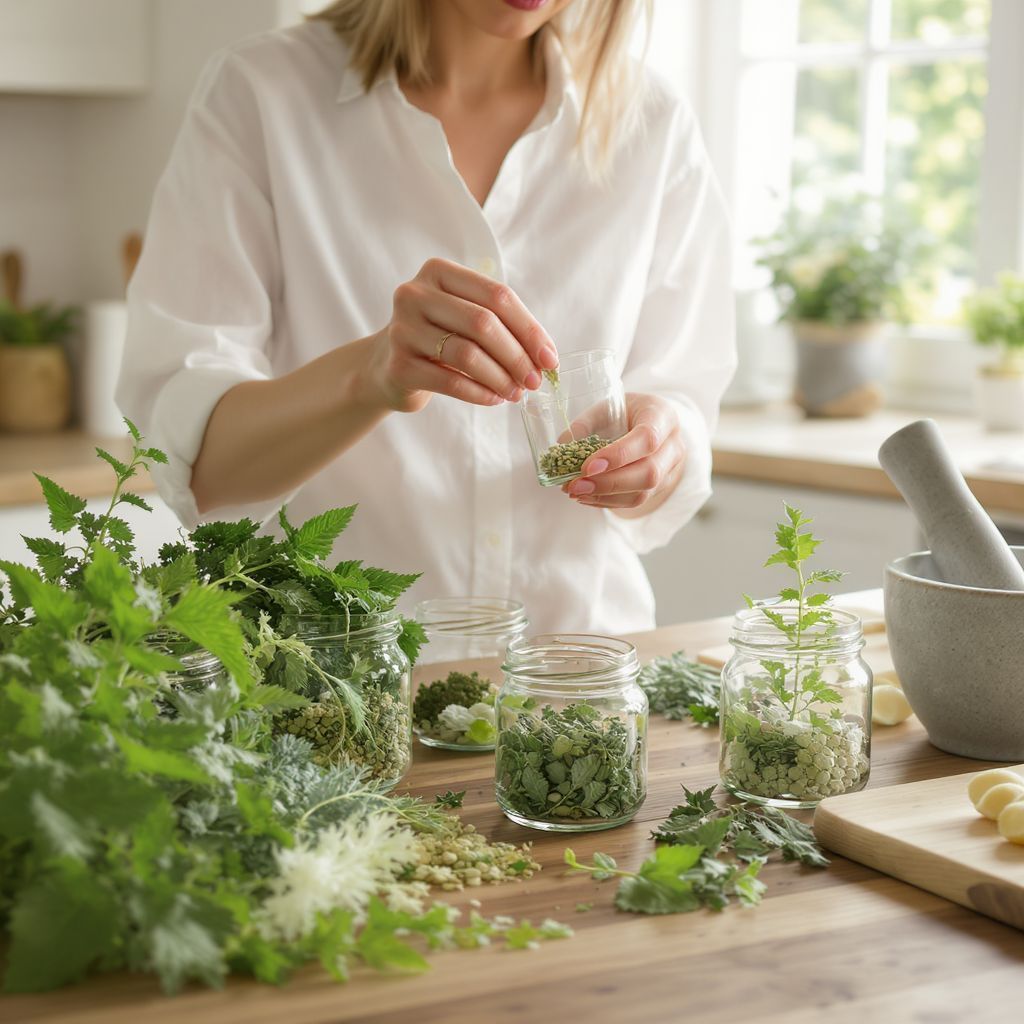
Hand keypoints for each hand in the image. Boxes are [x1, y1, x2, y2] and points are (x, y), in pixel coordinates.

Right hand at [367, 258, 557, 412]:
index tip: (549, 358)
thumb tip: (545, 357)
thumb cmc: (437, 339)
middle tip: (535, 381)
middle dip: (517, 356)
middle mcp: (415, 294)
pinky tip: (495, 399)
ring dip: (501, 378)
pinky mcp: (399, 366)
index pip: (497, 296)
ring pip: (468, 354)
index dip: (529, 329)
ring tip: (516, 393)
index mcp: (438, 272)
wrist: (385, 367)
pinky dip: (480, 393)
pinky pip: (451, 382)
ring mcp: (403, 330)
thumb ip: (501, 325)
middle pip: (483, 323)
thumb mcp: (463, 318)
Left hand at [563, 393, 685, 513]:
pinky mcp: (660, 487)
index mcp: (662, 416)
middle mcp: (672, 445)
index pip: (647, 439)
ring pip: (643, 492)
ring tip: (576, 491)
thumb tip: (562, 445)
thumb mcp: (609, 406)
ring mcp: (670, 469)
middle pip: (649, 472)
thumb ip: (587, 423)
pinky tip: (585, 496)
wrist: (653, 426)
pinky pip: (635, 501)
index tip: (588, 466)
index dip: (618, 455)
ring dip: (605, 496)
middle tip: (575, 484)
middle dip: (608, 483)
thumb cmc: (628, 412)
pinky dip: (607, 501)